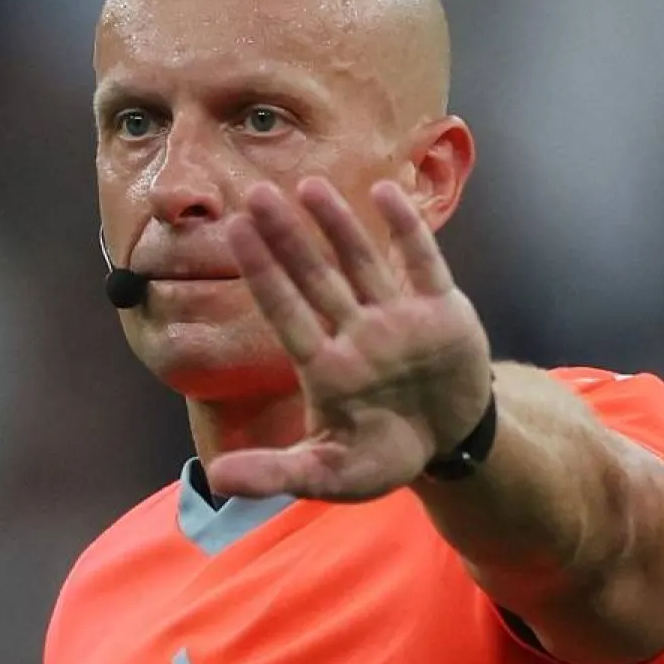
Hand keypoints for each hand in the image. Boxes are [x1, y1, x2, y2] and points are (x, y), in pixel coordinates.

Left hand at [207, 177, 492, 501]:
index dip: (262, 272)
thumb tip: (214, 478)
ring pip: (362, 262)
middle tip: (255, 194)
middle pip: (315, 277)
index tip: (234, 231)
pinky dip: (407, 230)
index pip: (286, 312)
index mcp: (326, 367)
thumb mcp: (329, 474)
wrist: (449, 444)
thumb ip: (275, 473)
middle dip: (287, 238)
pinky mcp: (442, 312)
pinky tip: (385, 192)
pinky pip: (422, 264)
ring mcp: (397, 318)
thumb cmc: (382, 455)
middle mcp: (355, 333)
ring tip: (309, 186)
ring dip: (337, 224)